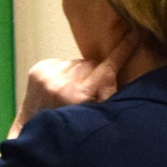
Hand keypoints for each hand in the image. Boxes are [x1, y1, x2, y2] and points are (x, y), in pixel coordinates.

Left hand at [11, 28, 140, 136]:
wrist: (33, 130)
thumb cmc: (68, 128)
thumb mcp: (93, 117)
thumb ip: (108, 96)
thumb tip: (116, 77)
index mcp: (78, 96)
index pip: (106, 68)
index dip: (122, 51)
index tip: (134, 35)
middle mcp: (62, 84)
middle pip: (91, 64)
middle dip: (94, 75)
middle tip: (89, 92)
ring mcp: (47, 76)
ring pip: (77, 63)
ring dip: (79, 74)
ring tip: (72, 92)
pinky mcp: (38, 70)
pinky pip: (63, 62)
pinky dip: (65, 72)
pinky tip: (61, 86)